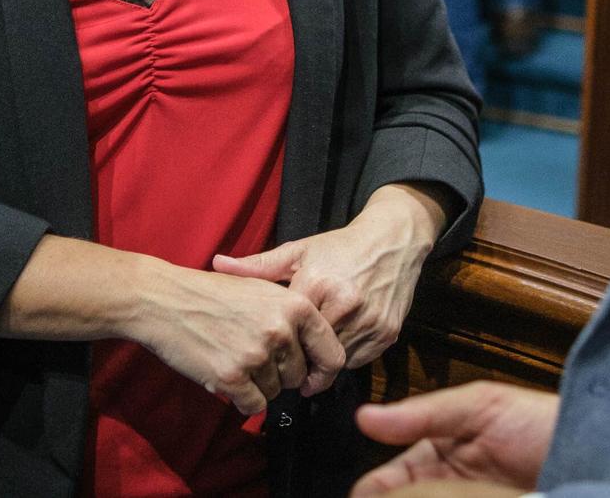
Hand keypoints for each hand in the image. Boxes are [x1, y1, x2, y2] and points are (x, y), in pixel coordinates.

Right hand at [129, 263, 345, 416]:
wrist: (163, 300)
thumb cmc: (211, 294)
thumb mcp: (261, 288)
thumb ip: (293, 317)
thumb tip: (318, 355)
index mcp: (295, 305)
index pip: (331, 353)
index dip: (323, 372)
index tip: (311, 378)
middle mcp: (281, 330)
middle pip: (299, 376)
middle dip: (280, 374)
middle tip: (252, 353)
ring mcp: (257, 355)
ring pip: (275, 392)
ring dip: (257, 384)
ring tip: (233, 356)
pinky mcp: (232, 377)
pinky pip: (254, 406)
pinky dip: (242, 398)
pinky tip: (225, 375)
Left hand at [213, 183, 444, 371]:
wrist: (393, 241)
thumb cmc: (339, 247)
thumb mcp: (298, 251)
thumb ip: (257, 266)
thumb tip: (217, 264)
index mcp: (317, 285)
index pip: (289, 334)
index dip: (278, 348)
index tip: (269, 356)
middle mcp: (346, 305)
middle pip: (313, 354)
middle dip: (300, 363)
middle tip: (287, 368)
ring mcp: (370, 321)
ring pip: (337, 361)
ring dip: (323, 363)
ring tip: (309, 360)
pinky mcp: (388, 333)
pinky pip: (360, 360)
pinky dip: (346, 357)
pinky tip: (335, 347)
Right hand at [351, 381, 559, 494]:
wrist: (597, 451)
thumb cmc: (540, 423)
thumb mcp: (480, 407)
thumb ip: (423, 413)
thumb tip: (365, 418)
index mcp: (432, 458)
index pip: (382, 484)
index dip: (369, 493)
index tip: (365, 497)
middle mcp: (445, 490)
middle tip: (409, 493)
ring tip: (442, 495)